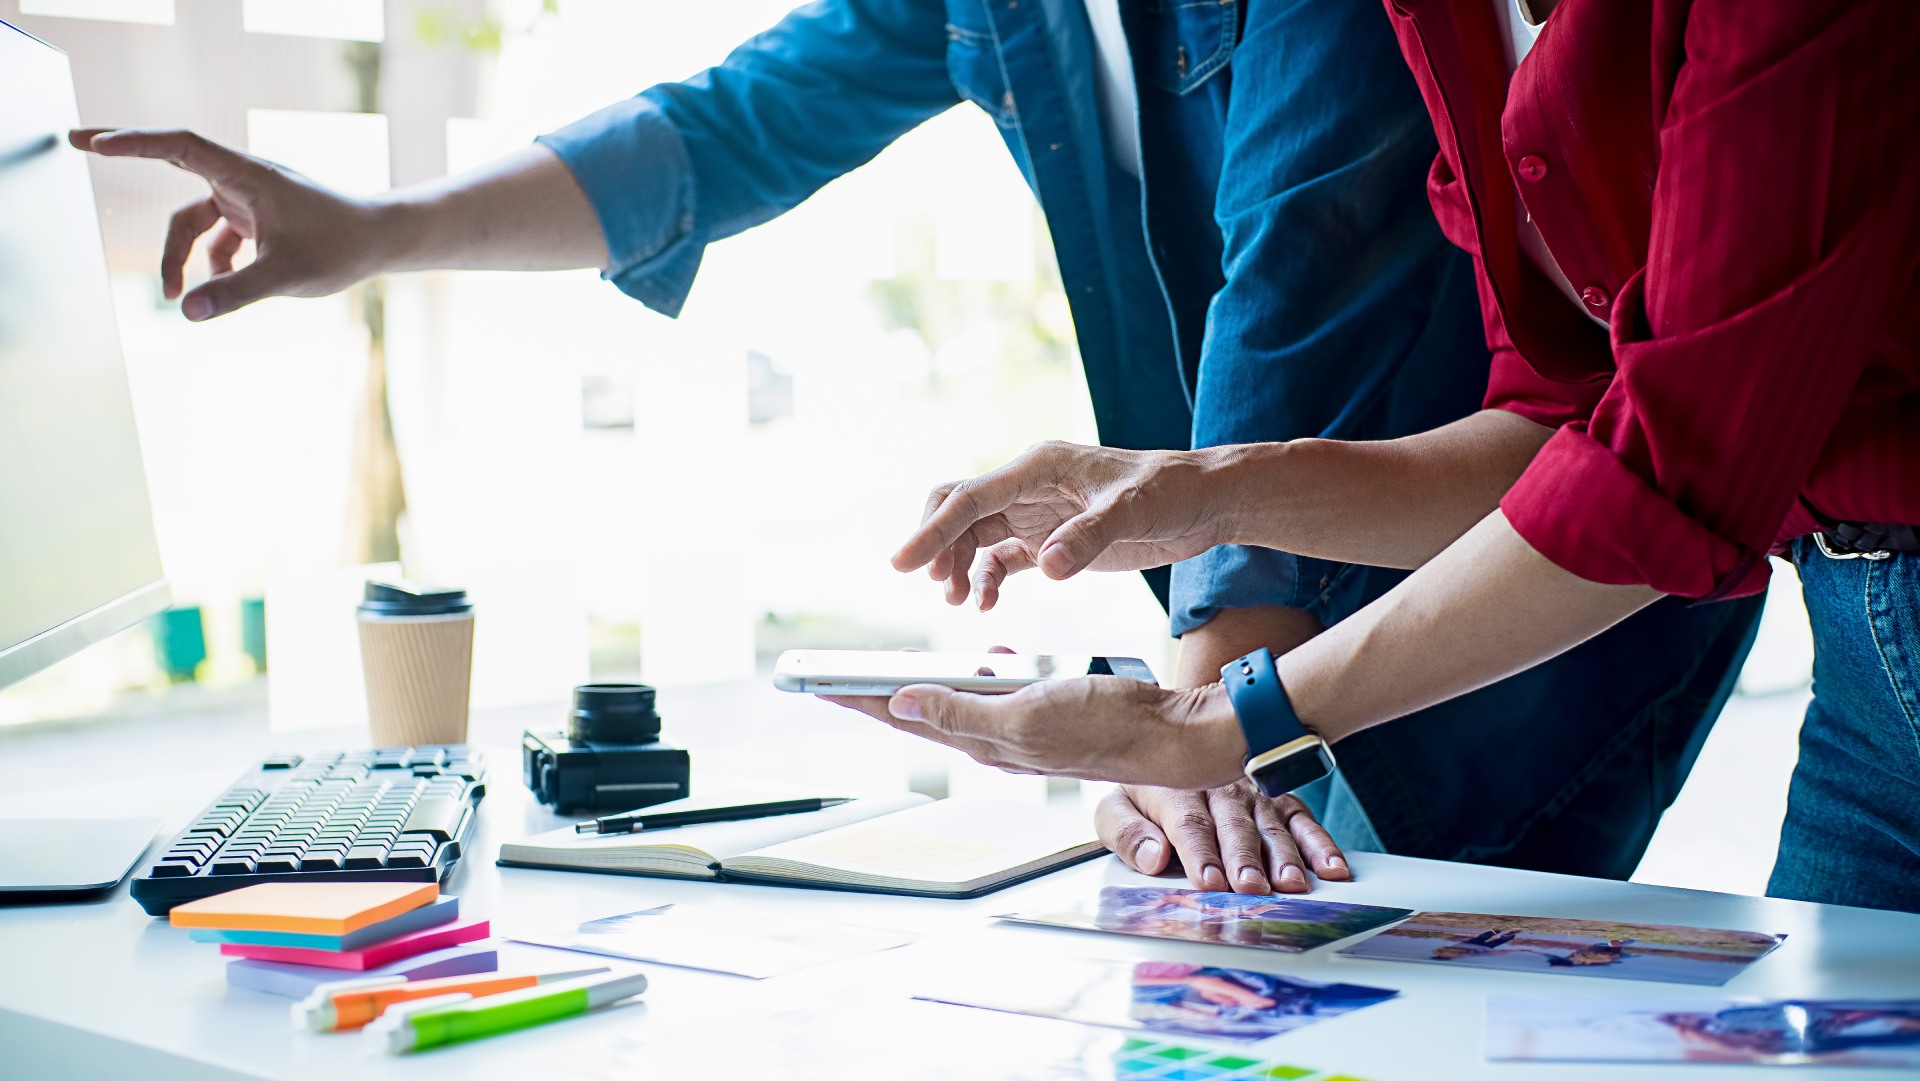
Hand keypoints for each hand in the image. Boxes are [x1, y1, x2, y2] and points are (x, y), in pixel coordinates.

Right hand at [69, 127, 390, 319]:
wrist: (383, 240)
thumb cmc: (341, 247)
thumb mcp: (287, 275)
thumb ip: (235, 292)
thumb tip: (183, 311)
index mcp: (247, 176)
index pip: (180, 146)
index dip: (134, 142)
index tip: (94, 142)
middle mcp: (244, 180)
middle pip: (175, 175)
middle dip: (128, 158)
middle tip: (75, 140)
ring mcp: (250, 198)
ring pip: (195, 221)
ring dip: (181, 255)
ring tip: (173, 295)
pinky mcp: (259, 217)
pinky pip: (217, 236)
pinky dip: (212, 262)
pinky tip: (219, 287)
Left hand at [826, 676, 1246, 789]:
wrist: (1171, 735)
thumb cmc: (1107, 724)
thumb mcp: (1027, 715)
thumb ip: (962, 711)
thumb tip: (898, 702)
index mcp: (982, 739)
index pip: (903, 715)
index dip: (856, 698)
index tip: (814, 686)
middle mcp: (994, 738)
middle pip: (920, 710)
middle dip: (876, 692)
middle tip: (832, 677)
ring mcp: (1021, 727)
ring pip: (957, 702)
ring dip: (924, 684)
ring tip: (890, 668)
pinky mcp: (1045, 712)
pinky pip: (999, 694)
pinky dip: (983, 675)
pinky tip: (987, 659)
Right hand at [892, 441, 1232, 607]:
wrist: (1204, 501)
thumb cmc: (1171, 493)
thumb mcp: (1134, 512)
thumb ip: (1088, 537)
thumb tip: (1046, 564)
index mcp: (1038, 468)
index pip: (969, 498)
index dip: (932, 530)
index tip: (902, 563)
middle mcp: (1028, 487)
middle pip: (958, 510)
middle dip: (936, 544)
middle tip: (930, 584)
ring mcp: (1036, 513)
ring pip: (973, 535)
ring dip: (956, 565)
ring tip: (956, 601)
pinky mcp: (1049, 539)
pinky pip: (999, 558)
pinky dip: (984, 579)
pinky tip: (983, 603)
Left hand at [1094, 780, 1349, 894]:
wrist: (1168, 740)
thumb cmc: (1143, 791)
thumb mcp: (1116, 808)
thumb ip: (1126, 833)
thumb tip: (1153, 858)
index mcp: (1175, 790)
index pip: (1189, 824)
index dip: (1200, 854)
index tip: (1210, 882)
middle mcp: (1218, 788)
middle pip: (1234, 826)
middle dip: (1245, 858)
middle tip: (1253, 888)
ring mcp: (1252, 792)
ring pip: (1272, 824)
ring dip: (1285, 856)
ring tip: (1293, 883)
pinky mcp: (1278, 799)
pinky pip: (1302, 819)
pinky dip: (1320, 844)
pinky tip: (1332, 868)